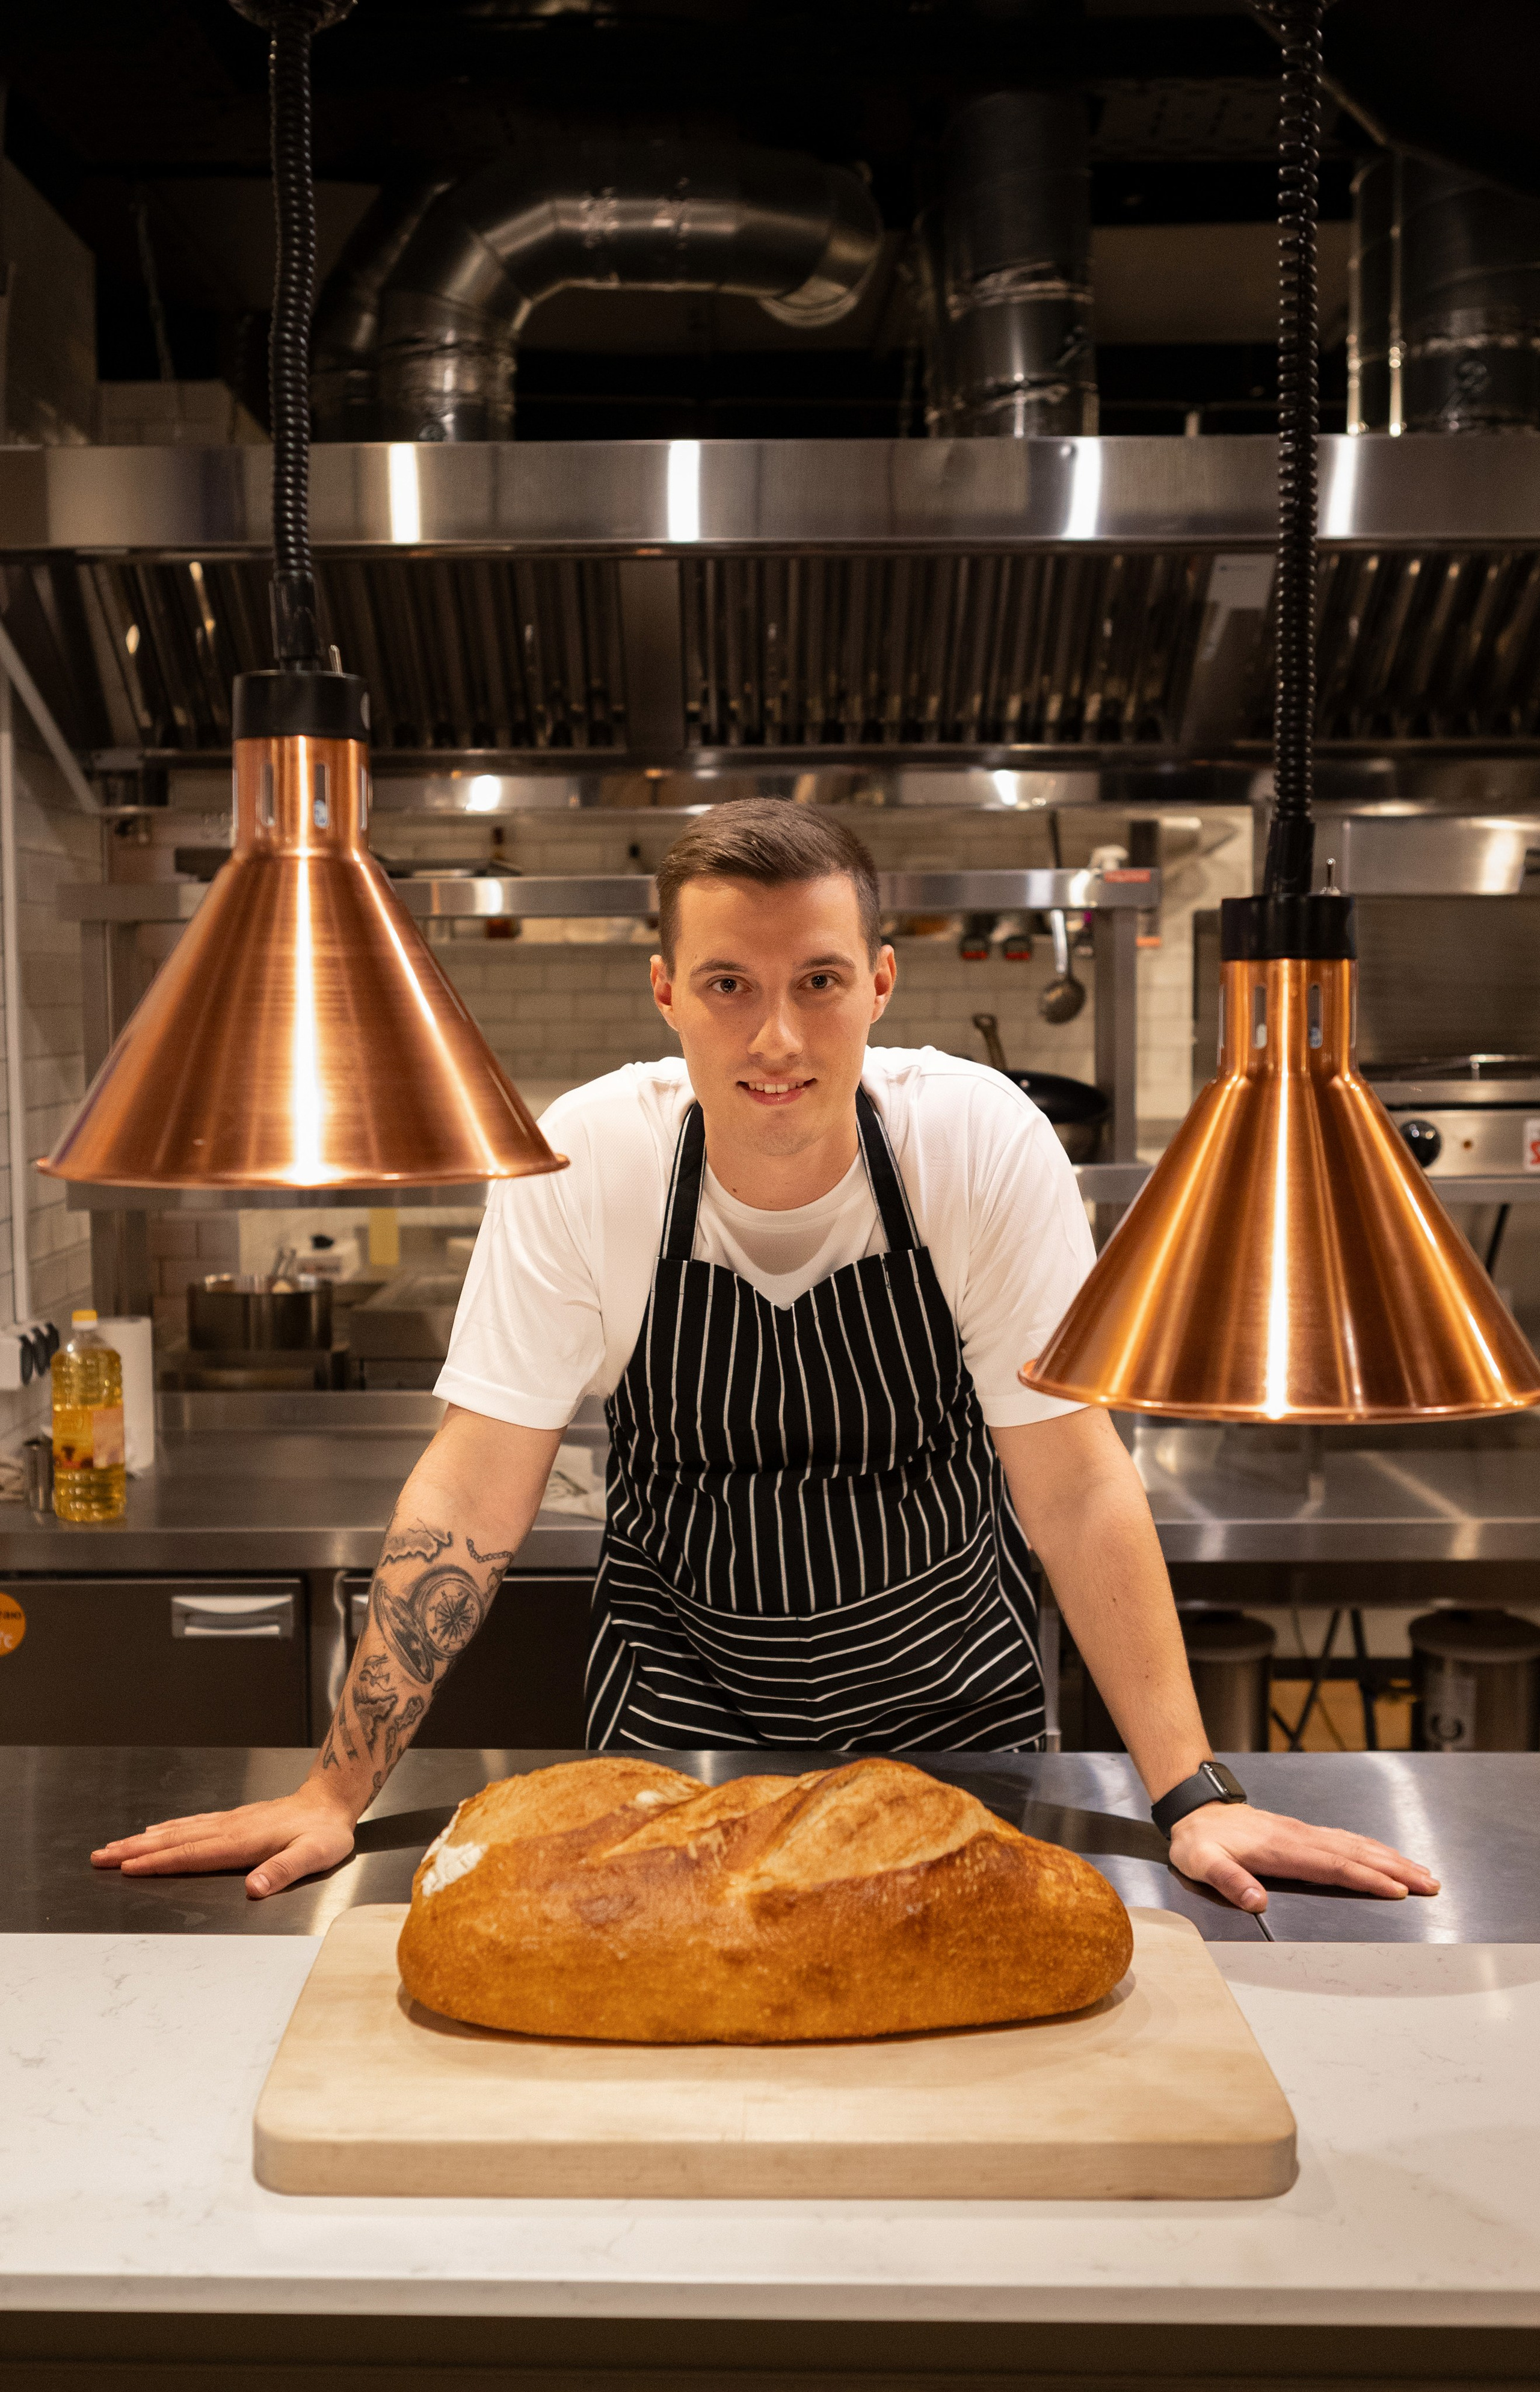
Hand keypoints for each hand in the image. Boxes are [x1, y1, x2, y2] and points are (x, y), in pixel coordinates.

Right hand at [90, 1785, 356, 1900]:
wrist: (331, 1801)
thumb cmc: (323, 1833)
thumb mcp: (312, 1856)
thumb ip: (282, 1872)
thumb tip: (254, 1889)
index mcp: (240, 1842)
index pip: (190, 1854)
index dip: (157, 1862)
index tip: (125, 1867)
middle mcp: (228, 1829)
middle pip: (173, 1841)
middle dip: (134, 1850)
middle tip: (100, 1856)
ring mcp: (228, 1822)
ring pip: (177, 1831)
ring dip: (144, 1839)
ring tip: (115, 1845)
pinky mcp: (233, 1819)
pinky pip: (191, 1824)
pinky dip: (168, 1828)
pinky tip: (156, 1830)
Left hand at [1167, 1801, 1439, 1914]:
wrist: (1196, 1811)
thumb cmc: (1199, 1842)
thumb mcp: (1203, 1863)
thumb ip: (1229, 1881)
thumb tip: (1256, 1903)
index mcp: (1282, 1850)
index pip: (1334, 1866)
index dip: (1366, 1879)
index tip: (1397, 1890)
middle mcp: (1301, 1838)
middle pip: (1356, 1854)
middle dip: (1396, 1869)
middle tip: (1430, 1884)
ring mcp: (1305, 1833)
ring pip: (1357, 1845)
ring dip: (1391, 1858)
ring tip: (1422, 1873)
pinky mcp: (1304, 1833)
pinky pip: (1346, 1839)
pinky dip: (1372, 1848)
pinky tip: (1387, 1855)